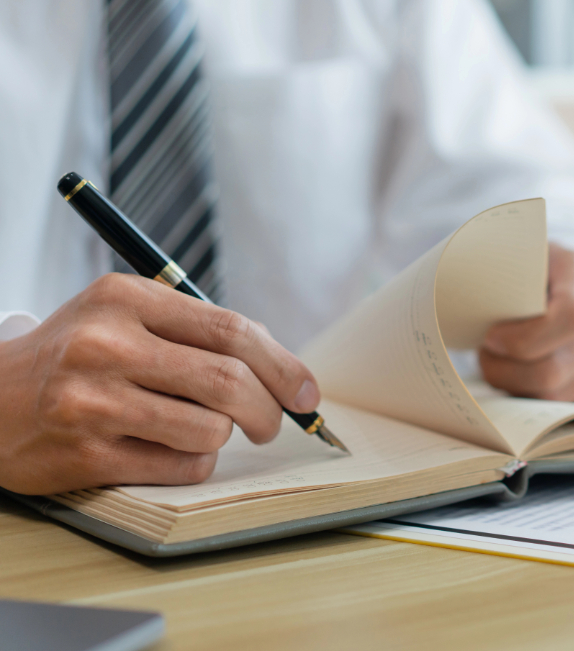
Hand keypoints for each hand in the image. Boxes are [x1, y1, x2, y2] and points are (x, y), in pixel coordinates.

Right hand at [0, 274, 320, 495]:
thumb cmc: (76, 355)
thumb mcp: (124, 314)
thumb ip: (195, 328)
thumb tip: (283, 369)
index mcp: (126, 299)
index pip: (231, 330)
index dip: (283, 365)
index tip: (307, 392)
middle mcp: (107, 345)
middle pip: (228, 381)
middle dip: (269, 409)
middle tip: (273, 423)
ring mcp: (93, 402)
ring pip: (209, 428)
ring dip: (224, 436)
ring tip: (206, 430)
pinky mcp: (84, 455)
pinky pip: (180, 465)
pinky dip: (195, 461)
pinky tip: (173, 449)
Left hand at [480, 243, 573, 403]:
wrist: (573, 282)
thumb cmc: (530, 275)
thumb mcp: (512, 263)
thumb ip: (494, 282)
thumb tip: (462, 318)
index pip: (572, 318)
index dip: (526, 340)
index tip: (491, 339)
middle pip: (558, 370)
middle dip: (509, 373)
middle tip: (487, 358)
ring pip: (562, 396)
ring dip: (522, 388)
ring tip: (506, 366)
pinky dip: (544, 400)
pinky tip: (533, 377)